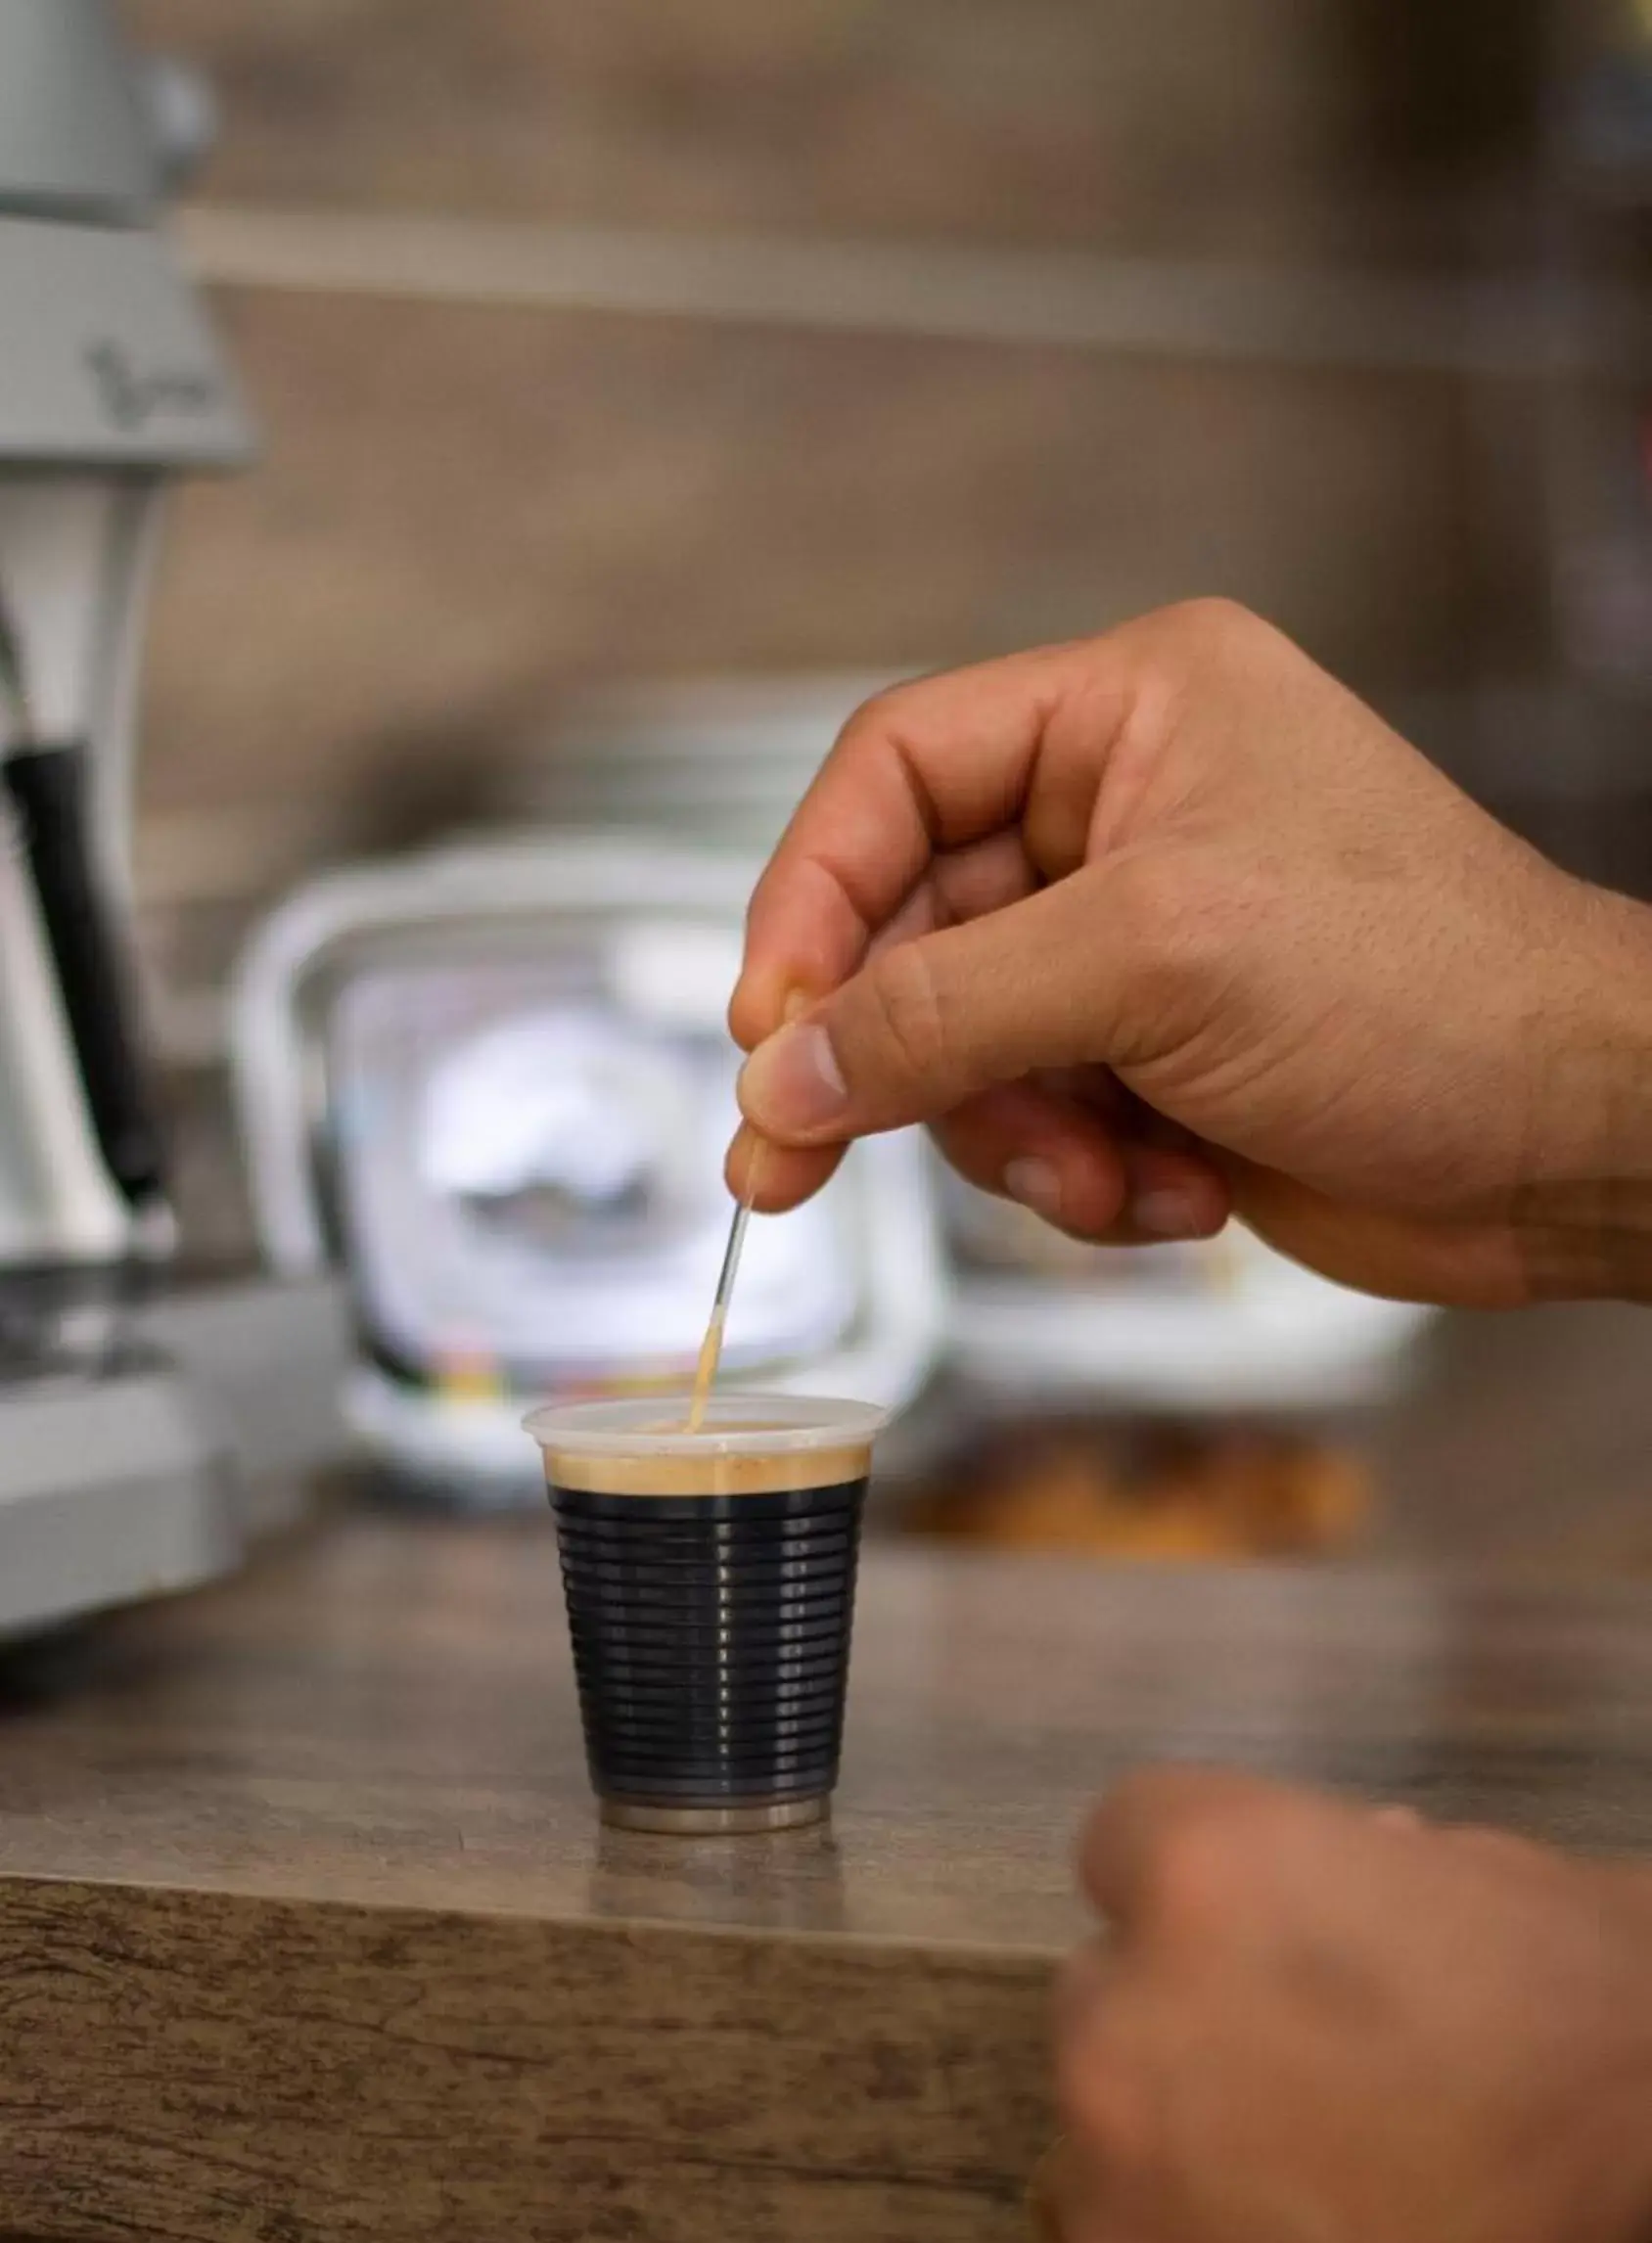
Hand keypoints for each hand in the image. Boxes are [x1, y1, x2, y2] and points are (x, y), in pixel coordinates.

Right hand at [729, 604, 1651, 1306]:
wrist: (1569, 1144)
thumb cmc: (1429, 992)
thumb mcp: (1153, 966)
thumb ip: (942, 1014)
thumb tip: (783, 1068)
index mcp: (1132, 711)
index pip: (896, 772)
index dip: (810, 895)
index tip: (769, 1022)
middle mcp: (1126, 814)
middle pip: (911, 928)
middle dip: (893, 1057)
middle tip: (795, 1161)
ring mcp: (1142, 947)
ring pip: (962, 1046)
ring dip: (1012, 1137)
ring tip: (1103, 1178)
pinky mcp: (1162, 1062)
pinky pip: (1036, 1122)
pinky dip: (1080, 1181)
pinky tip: (1172, 1199)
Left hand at [1055, 1771, 1651, 2242]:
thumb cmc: (1635, 2104)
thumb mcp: (1562, 1907)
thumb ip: (1417, 1876)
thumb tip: (1368, 1876)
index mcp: (1216, 1887)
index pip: (1135, 1841)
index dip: (1221, 1894)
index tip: (1289, 1942)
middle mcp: (1118, 2050)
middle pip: (1110, 2011)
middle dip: (1196, 2038)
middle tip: (1339, 2100)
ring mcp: (1112, 2235)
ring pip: (1112, 2181)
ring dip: (1197, 2191)